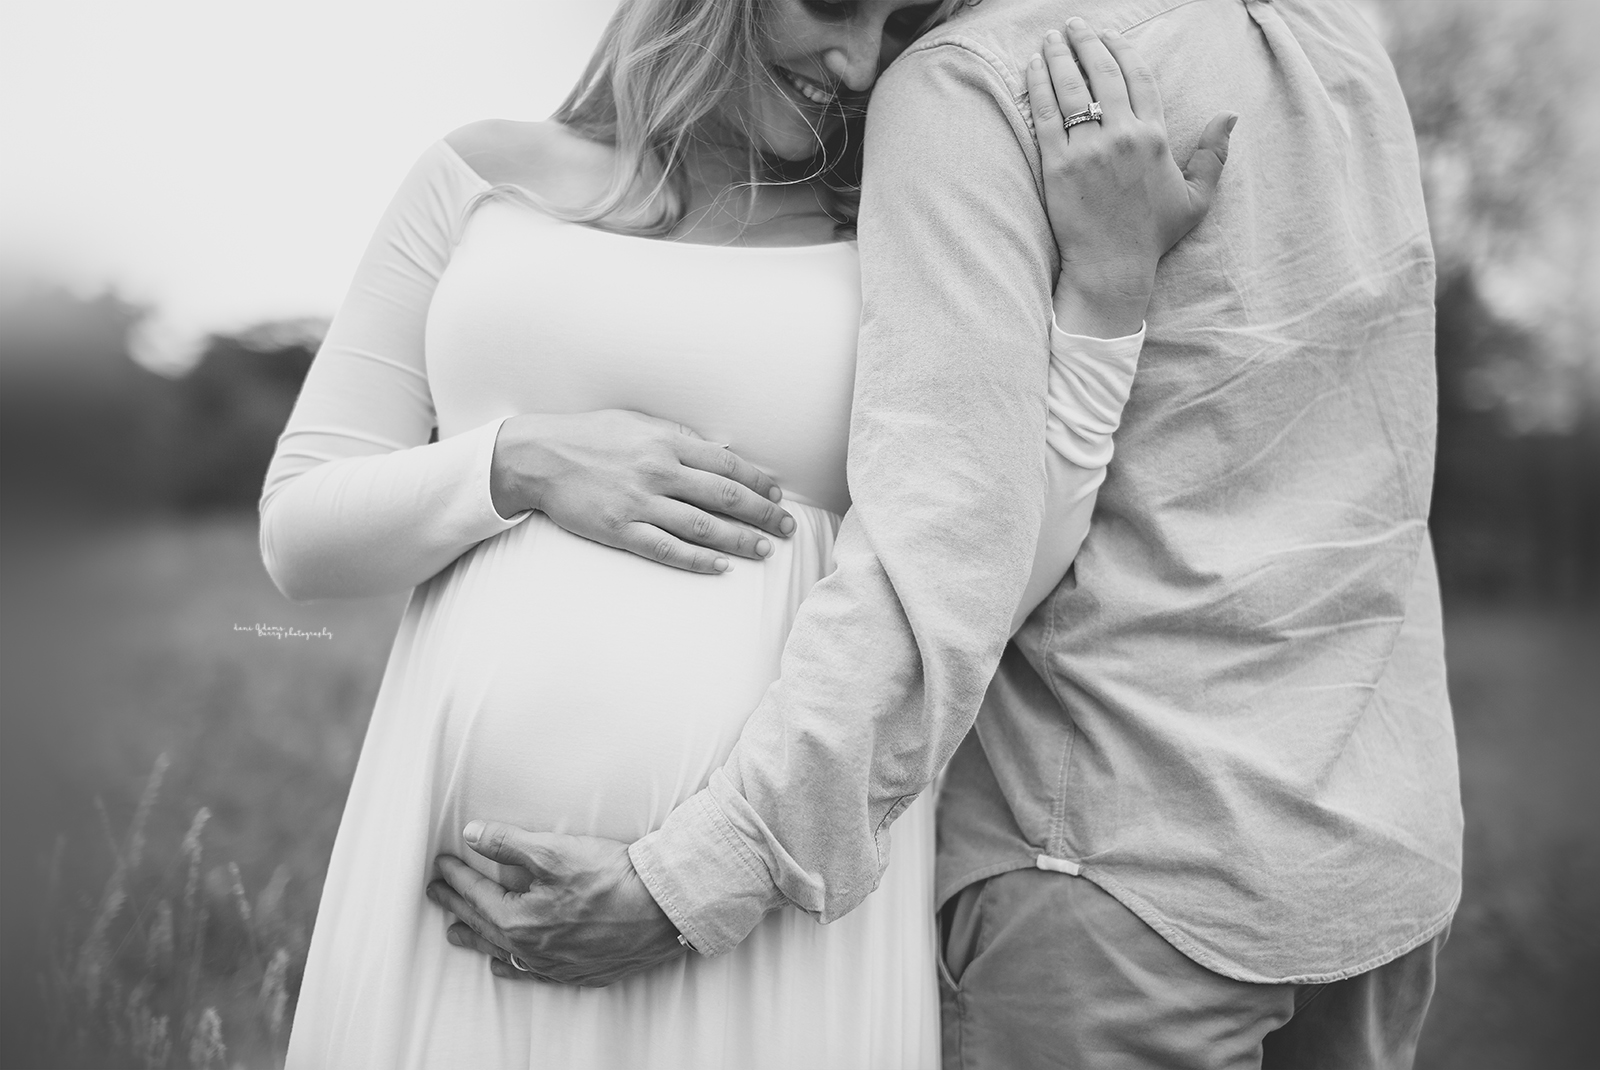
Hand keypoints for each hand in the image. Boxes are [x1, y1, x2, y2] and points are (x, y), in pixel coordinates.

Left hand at [427, 820, 684, 986]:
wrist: (662, 909)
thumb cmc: (611, 879)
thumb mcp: (554, 850)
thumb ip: (507, 842)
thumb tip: (472, 835)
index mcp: (518, 920)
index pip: (476, 894)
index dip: (456, 876)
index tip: (441, 864)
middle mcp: (531, 950)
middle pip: (483, 925)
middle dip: (457, 906)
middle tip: (437, 895)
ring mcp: (554, 966)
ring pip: (502, 953)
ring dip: (477, 939)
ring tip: (457, 932)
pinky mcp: (579, 973)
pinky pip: (532, 973)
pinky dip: (512, 965)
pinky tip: (507, 964)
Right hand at [490, 409, 796, 573]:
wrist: (537, 457)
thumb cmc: (588, 436)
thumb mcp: (636, 422)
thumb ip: (676, 437)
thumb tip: (716, 452)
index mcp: (665, 441)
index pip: (726, 464)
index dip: (757, 482)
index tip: (777, 496)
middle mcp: (658, 471)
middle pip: (724, 496)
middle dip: (762, 514)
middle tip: (787, 529)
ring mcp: (639, 503)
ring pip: (703, 526)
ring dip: (739, 540)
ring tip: (765, 550)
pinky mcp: (620, 529)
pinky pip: (667, 549)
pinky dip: (698, 560)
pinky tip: (721, 567)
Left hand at [1028, 18, 1235, 336]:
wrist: (1112, 267)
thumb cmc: (1153, 236)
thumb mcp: (1196, 197)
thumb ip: (1213, 154)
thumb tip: (1230, 114)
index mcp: (1156, 137)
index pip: (1138, 77)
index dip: (1121, 50)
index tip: (1108, 37)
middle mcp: (1123, 136)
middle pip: (1102, 73)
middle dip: (1086, 43)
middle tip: (1073, 26)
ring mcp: (1088, 150)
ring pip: (1071, 88)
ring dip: (1058, 57)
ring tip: (1050, 40)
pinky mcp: (1057, 165)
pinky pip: (1045, 116)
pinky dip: (1037, 87)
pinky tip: (1032, 69)